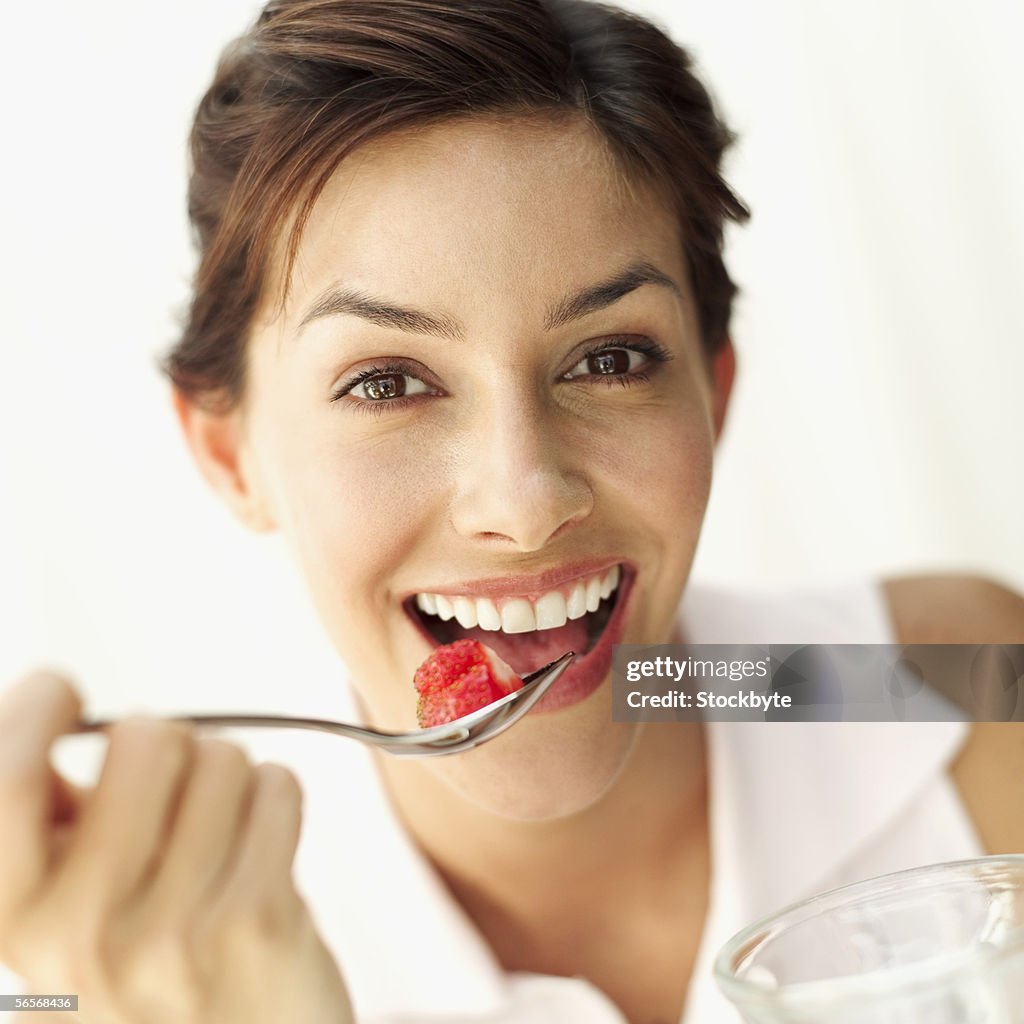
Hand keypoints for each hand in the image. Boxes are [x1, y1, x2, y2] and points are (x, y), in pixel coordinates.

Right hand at [0, 671, 354, 1023]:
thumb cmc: (149, 971)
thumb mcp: (64, 916)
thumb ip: (49, 824)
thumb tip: (43, 718)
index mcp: (16, 923)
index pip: (3, 783)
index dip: (30, 710)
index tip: (60, 695)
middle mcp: (81, 935)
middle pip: (144, 739)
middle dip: (165, 744)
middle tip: (169, 788)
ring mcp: (173, 933)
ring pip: (221, 757)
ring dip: (226, 778)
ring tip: (216, 834)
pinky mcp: (257, 923)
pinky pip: (277, 786)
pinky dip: (273, 802)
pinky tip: (258, 851)